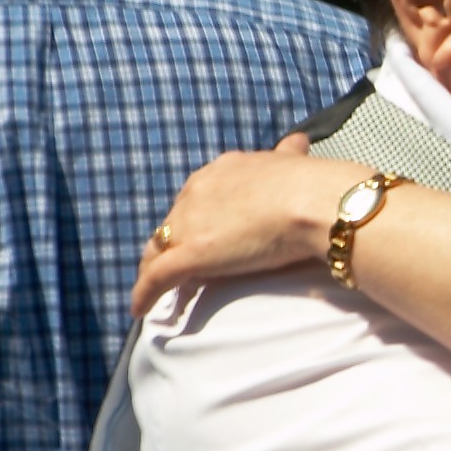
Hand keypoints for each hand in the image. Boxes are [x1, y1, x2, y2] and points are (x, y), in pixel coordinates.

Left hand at [132, 133, 363, 314]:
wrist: (310, 202)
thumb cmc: (308, 184)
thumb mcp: (292, 161)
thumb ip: (288, 155)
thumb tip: (298, 142)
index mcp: (221, 171)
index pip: (197, 197)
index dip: (198, 217)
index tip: (205, 233)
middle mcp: (197, 192)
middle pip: (174, 221)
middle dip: (175, 241)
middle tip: (183, 265)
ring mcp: (189, 224)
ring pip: (159, 248)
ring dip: (154, 267)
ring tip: (157, 290)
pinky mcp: (188, 256)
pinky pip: (157, 277)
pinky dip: (145, 294)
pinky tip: (140, 309)